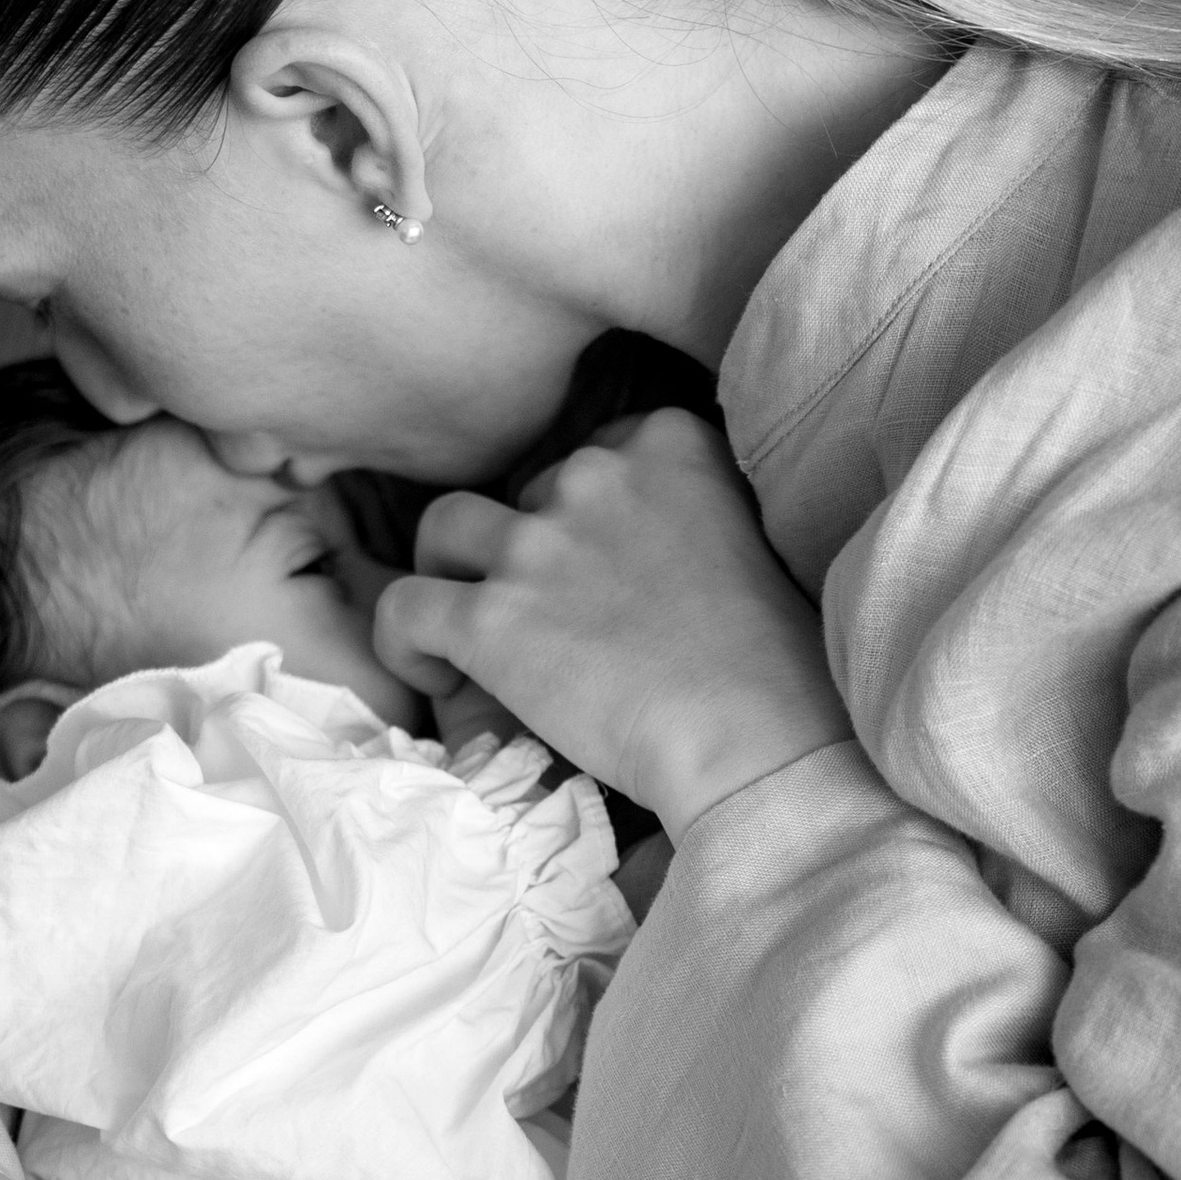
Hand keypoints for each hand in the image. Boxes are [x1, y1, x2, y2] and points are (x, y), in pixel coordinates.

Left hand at [374, 412, 849, 838]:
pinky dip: (404, 639)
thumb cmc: (777, 664)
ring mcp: (537, 545)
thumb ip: (693, 511)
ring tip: (471, 626)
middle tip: (564, 622)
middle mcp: (595, 475)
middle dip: (534, 550)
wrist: (757, 736)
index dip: (589, 515)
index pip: (595, 453)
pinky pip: (403, 607)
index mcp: (669, 443)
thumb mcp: (752, 538)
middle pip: (526, 494)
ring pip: (444, 529)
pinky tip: (433, 673)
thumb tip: (651, 541)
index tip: (604, 569)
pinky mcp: (492, 619)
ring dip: (452, 571)